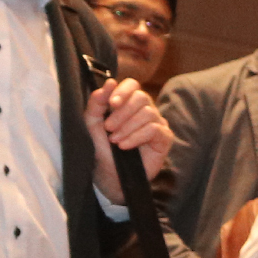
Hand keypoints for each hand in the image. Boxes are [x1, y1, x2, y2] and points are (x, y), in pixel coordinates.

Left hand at [87, 78, 171, 201]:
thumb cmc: (102, 148)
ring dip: (127, 127)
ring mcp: (157, 123)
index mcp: (128, 103)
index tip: (111, 104)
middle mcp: (146, 110)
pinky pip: (154, 129)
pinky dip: (136, 137)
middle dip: (122, 113)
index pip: (133, 84)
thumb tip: (110, 83)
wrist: (110, 175)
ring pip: (147, 113)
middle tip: (109, 128)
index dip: (123, 91)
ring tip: (115, 140)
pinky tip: (125, 146)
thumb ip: (97, 103)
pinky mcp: (165, 138)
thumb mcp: (93, 124)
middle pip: (141, 97)